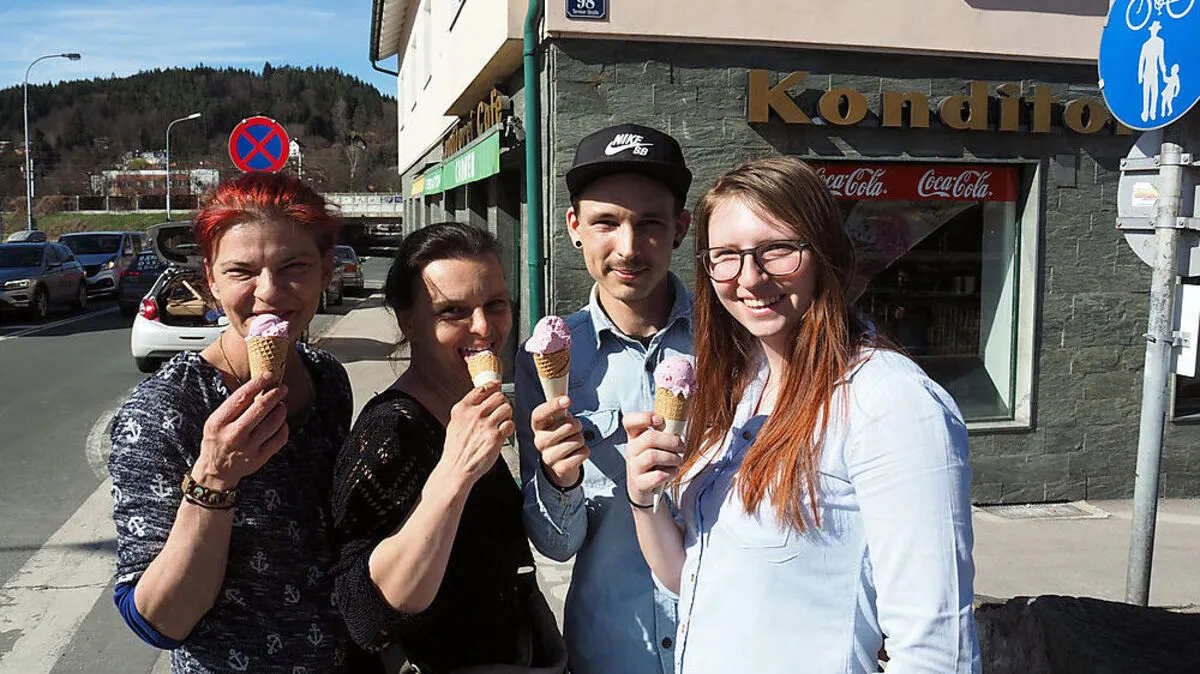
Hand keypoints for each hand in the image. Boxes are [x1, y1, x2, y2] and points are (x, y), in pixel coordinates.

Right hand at [194, 373, 289, 489]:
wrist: (216, 470)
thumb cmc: (218, 439)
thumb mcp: (216, 421)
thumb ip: (234, 407)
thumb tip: (260, 385)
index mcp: (219, 422)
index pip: (241, 396)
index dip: (258, 383)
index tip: (269, 375)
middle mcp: (233, 435)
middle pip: (261, 408)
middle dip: (275, 394)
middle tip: (283, 388)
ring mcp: (248, 448)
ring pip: (274, 422)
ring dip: (281, 410)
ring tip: (281, 406)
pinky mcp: (259, 458)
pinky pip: (280, 438)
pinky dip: (284, 427)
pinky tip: (281, 423)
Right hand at [438, 382, 513, 489]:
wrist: (456, 468)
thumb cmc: (456, 449)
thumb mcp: (455, 423)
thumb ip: (467, 411)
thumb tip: (481, 399)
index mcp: (462, 409)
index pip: (482, 389)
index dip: (493, 386)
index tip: (497, 386)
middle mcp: (474, 414)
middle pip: (498, 396)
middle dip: (503, 402)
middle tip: (501, 409)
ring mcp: (485, 425)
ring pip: (507, 408)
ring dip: (507, 415)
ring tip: (502, 422)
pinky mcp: (495, 437)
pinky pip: (510, 424)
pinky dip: (509, 428)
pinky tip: (504, 432)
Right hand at [530, 396, 588, 487]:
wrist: (560, 464)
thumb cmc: (560, 436)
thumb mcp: (557, 421)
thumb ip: (559, 410)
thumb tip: (565, 399)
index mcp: (537, 427)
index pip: (540, 414)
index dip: (553, 405)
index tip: (567, 399)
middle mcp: (540, 442)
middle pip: (568, 426)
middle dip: (577, 425)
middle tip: (574, 429)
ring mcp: (549, 457)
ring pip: (578, 440)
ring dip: (581, 440)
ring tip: (574, 443)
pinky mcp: (560, 468)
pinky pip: (583, 453)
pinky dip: (584, 452)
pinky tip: (575, 454)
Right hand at [623, 412, 683, 505]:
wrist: (643, 490)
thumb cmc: (654, 464)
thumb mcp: (656, 447)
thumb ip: (663, 435)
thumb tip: (679, 424)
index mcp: (634, 437)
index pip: (629, 421)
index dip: (643, 417)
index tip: (660, 420)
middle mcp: (631, 450)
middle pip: (650, 438)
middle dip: (671, 441)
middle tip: (682, 447)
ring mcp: (633, 467)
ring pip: (653, 456)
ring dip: (672, 458)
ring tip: (679, 461)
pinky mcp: (639, 483)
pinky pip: (657, 475)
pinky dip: (671, 473)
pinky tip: (674, 472)